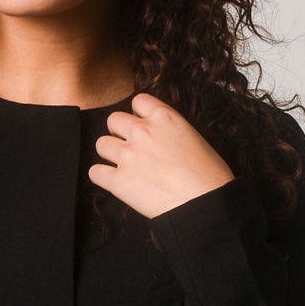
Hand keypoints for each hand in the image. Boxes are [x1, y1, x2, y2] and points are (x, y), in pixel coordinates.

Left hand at [87, 93, 234, 219]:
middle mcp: (142, 132)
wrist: (205, 204)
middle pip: (114, 120)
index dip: (139, 114)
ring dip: (110, 153)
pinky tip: (114, 182)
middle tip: (130, 147)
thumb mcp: (194, 139)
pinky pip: (95, 172)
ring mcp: (128, 156)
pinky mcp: (119, 181)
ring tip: (122, 165)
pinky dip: (102, 177)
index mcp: (164, 118)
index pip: (138, 101)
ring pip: (101, 144)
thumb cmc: (209, 177)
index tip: (142, 125)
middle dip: (119, 132)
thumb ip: (170, 132)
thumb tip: (161, 140)